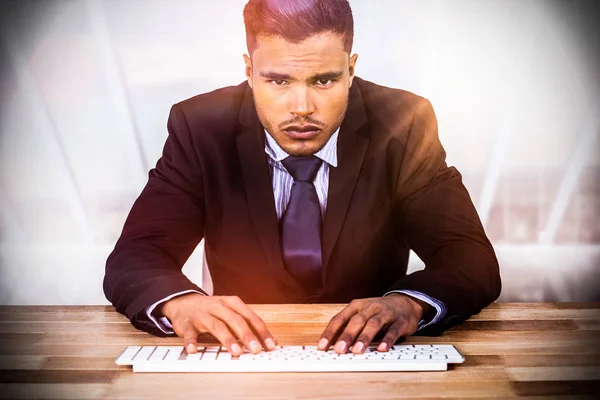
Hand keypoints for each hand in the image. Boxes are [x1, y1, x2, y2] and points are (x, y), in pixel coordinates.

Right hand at [159, 293, 276, 355]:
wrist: (184, 303)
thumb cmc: (211, 310)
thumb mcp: (230, 312)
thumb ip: (248, 325)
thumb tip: (270, 340)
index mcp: (231, 303)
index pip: (250, 316)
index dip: (261, 331)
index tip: (270, 345)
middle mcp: (218, 306)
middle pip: (235, 320)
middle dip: (247, 335)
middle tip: (256, 349)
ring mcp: (202, 314)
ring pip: (217, 326)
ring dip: (227, 339)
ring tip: (236, 352)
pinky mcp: (187, 323)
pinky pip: (190, 332)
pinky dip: (191, 341)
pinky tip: (194, 350)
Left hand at [317, 294, 428, 353]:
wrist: (405, 302)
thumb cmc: (378, 311)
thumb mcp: (362, 313)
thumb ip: (348, 327)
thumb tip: (331, 344)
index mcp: (357, 306)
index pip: (340, 318)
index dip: (330, 332)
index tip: (322, 346)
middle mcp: (370, 307)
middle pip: (356, 321)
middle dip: (347, 335)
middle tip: (339, 350)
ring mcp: (386, 313)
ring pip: (373, 324)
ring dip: (364, 337)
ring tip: (357, 350)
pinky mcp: (400, 321)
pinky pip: (393, 330)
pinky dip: (387, 339)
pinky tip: (382, 348)